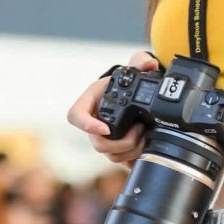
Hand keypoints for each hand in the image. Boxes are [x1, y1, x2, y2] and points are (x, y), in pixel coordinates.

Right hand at [66, 50, 158, 165]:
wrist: (132, 96)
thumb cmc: (125, 82)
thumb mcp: (132, 69)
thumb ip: (140, 61)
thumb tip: (149, 63)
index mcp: (92, 102)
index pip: (75, 116)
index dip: (86, 125)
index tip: (105, 129)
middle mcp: (94, 123)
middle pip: (97, 143)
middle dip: (121, 142)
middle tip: (140, 131)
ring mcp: (104, 139)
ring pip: (111, 156)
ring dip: (131, 150)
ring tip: (147, 136)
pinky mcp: (116, 150)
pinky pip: (122, 162)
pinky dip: (134, 158)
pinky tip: (146, 149)